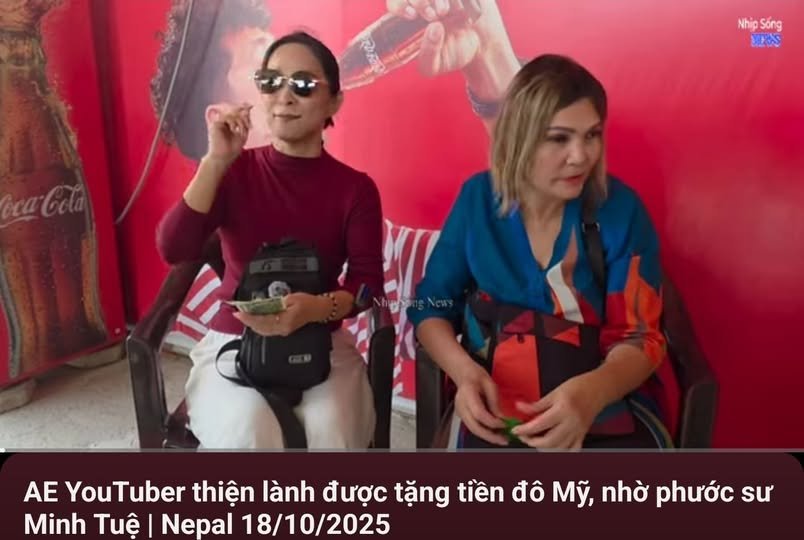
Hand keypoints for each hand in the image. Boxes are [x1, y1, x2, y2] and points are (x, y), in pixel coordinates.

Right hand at [205, 103, 251, 164]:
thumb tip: (248, 109)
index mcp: (230, 123)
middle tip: (248, 120)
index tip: (251, 106)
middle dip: (243, 114)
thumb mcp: (243, 134)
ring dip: (239, 121)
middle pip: (234, 110)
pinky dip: (233, 122)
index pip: (236, 112)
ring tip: (241, 130)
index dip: (243, 108)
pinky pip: (226, 117)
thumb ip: (245, 122)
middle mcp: (223, 121)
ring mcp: (219, 121)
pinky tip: (234, 129)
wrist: (223, 158)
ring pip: (231, 113)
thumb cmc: (233, 149)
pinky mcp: (215, 123)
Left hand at [233, 293, 327, 336]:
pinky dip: (258, 325)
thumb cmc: (307, 302)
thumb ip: (276, 302)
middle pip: (259, 328)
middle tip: (238, 313)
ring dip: (252, 323)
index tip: (238, 313)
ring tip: (244, 316)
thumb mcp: (291, 297)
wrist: (318, 310)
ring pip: (262, 330)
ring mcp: (282, 331)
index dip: (248, 317)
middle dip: (247, 321)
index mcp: (284, 321)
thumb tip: (262, 304)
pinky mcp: (283, 330)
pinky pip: (267, 330)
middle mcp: (281, 329)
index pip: (261, 321)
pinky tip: (254, 320)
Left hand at [386, 0, 512, 77]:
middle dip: (419, 1)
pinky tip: (459, 8)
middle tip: (431, 16)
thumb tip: (434, 28)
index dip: (400, 5)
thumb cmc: (451, 55)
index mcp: (410, 17)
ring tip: (445, 13)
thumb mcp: (434, 65)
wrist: (481, 48)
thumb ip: (428, 53)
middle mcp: (424, 1)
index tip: (411, 15)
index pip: (396, 3)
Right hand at [453, 364, 507, 444]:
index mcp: (467, 393)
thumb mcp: (490, 384)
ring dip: (488, 436)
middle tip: (504, 440)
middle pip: (474, 426)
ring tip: (502, 439)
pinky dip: (484, 432)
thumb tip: (501, 418)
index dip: (492, 422)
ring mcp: (460, 412)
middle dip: (490, 436)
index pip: (479, 413)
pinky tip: (494, 433)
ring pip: (473, 430)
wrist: (464, 374)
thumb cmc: (477, 376)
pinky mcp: (462, 416)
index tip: (505, 424)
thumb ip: (494, 402)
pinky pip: (473, 427)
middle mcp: (461, 405)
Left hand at [511, 373, 604, 449]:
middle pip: (549, 442)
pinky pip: (572, 451)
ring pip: (559, 449)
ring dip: (543, 449)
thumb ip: (536, 404)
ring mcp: (578, 432)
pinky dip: (561, 453)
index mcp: (563, 409)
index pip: (540, 425)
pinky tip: (552, 448)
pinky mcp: (582, 436)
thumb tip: (519, 408)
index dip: (525, 430)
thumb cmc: (578, 387)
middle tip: (523, 436)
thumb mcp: (554, 392)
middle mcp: (571, 423)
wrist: (598, 389)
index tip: (515, 430)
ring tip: (535, 440)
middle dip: (531, 442)